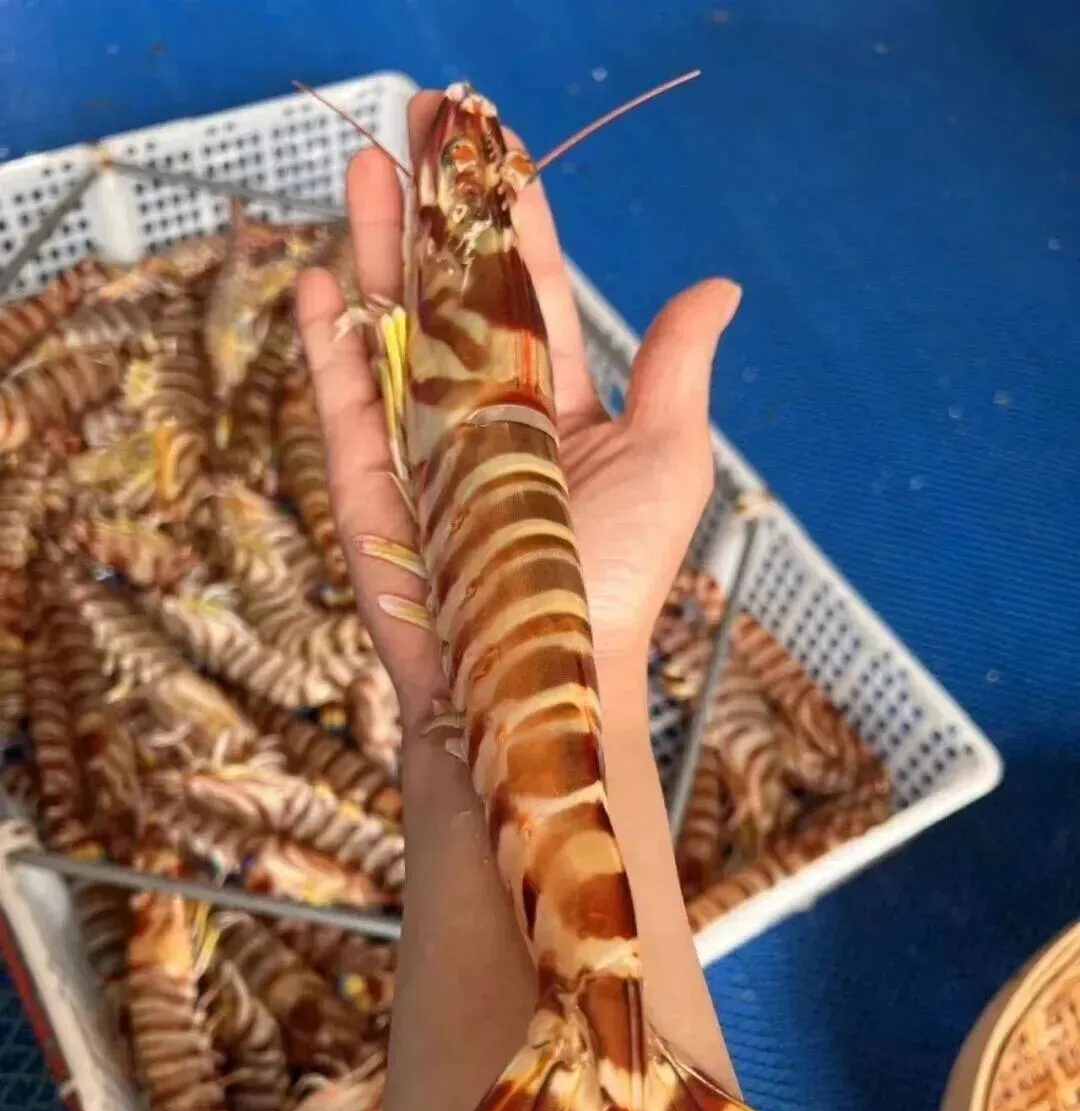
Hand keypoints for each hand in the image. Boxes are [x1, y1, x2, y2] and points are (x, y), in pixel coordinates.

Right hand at [297, 89, 740, 729]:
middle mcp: (483, 415)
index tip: (492, 141)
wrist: (539, 683)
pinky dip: (329, 346)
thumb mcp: (667, 462)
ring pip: (390, 331)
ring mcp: (419, 448)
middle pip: (447, 291)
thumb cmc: (614, 582)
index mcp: (555, 402)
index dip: (510, 215)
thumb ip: (675, 370)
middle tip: (413, 126)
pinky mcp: (367, 489)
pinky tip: (321, 283)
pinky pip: (342, 407)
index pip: (527, 287)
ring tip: (366, 171)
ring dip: (376, 250)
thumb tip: (719, 286)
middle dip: (430, 209)